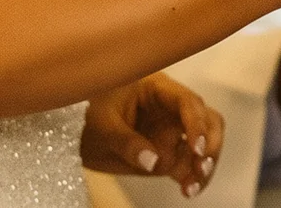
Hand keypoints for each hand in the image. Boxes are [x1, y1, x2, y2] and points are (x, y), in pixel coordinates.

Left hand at [81, 73, 223, 198]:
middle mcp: (171, 108)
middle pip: (207, 119)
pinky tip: (188, 190)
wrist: (69, 129)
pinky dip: (192, 177)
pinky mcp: (167, 152)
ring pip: (203, 144)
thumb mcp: (101, 124)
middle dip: (210, 142)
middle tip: (203, 165)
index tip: (196, 147)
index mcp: (157, 89)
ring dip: (204, 164)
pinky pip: (187, 164)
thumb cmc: (84, 112)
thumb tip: (153, 162)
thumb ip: (126, 141)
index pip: (187, 101)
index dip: (197, 123)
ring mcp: (170, 130)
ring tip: (193, 186)